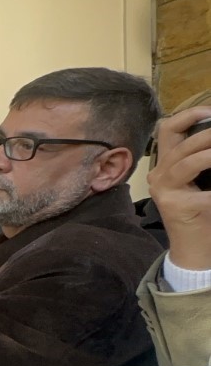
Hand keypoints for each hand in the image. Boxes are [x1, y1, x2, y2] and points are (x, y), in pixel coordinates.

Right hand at [150, 105, 210, 270]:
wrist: (198, 250)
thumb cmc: (205, 213)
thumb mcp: (205, 179)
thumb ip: (207, 159)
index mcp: (165, 165)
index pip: (168, 129)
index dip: (189, 115)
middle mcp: (159, 174)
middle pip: (179, 142)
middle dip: (208, 133)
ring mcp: (164, 190)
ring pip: (187, 161)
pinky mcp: (174, 206)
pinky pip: (204, 193)